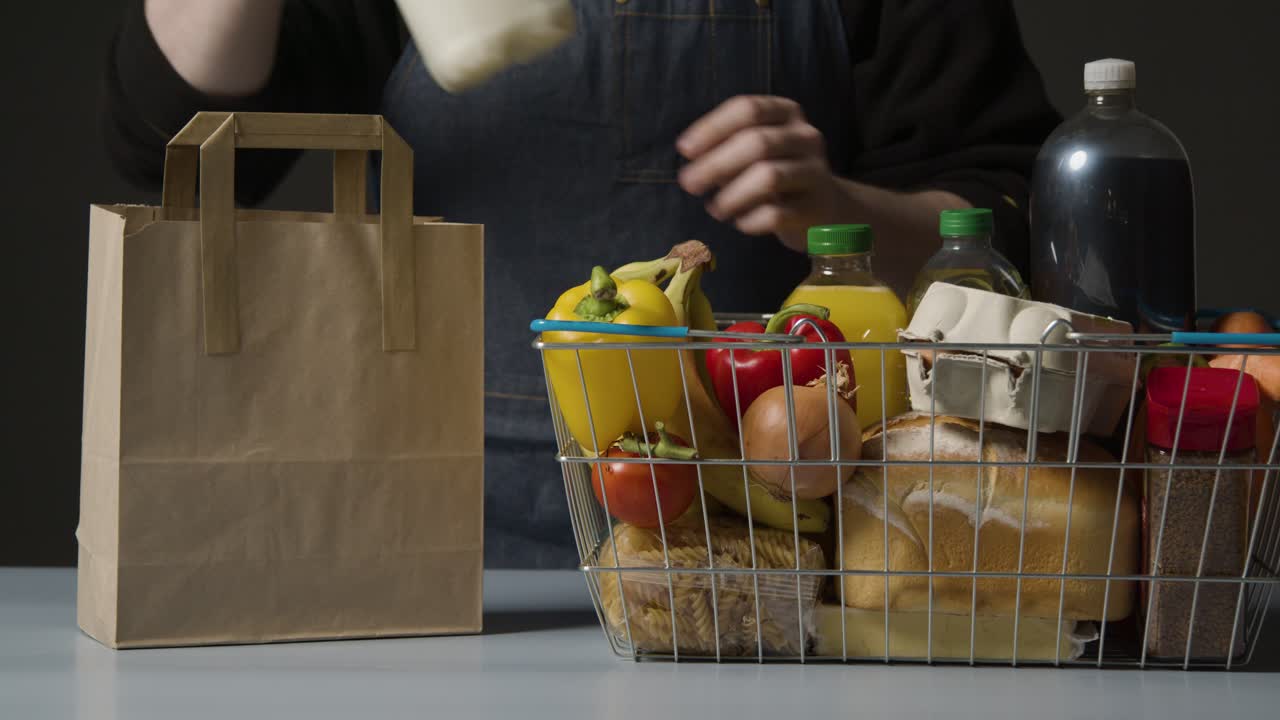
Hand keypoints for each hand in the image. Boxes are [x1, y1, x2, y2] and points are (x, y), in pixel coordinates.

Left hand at [677, 95, 843, 250]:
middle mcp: (806, 137)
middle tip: (689, 184)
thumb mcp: (755, 152)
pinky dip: (751, 220)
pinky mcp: (817, 207)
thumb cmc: (778, 174)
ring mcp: (816, 171)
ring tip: (715, 209)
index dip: (712, 127)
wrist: (826, 209)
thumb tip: (692, 163)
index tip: (684, 149)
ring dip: (732, 195)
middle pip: (757, 142)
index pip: (748, 109)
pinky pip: (777, 214)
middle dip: (716, 164)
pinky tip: (741, 223)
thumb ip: (726, 150)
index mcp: (787, 113)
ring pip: (769, 177)